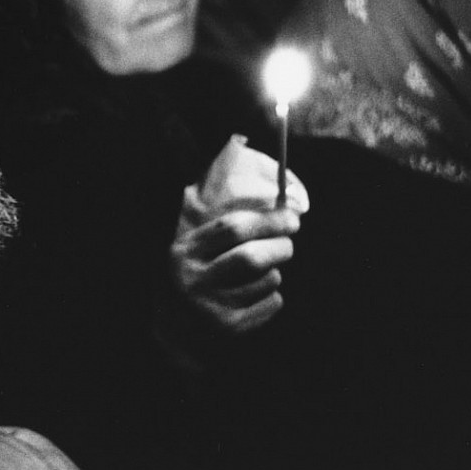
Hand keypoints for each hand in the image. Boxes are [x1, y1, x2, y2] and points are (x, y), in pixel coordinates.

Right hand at [170, 135, 307, 333]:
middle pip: (252, 257)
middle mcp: (193, 277)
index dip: (269, 219)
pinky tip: (263, 294)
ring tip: (271, 269)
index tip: (293, 216)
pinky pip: (270, 306)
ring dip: (276, 273)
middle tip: (290, 242)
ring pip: (264, 282)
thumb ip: (219, 206)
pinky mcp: (227, 329)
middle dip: (281, 246)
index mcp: (186, 248)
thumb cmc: (196, 272)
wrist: (176, 331)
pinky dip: (275, 298)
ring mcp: (209, 307)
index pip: (233, 228)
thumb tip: (239, 139)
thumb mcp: (196, 242)